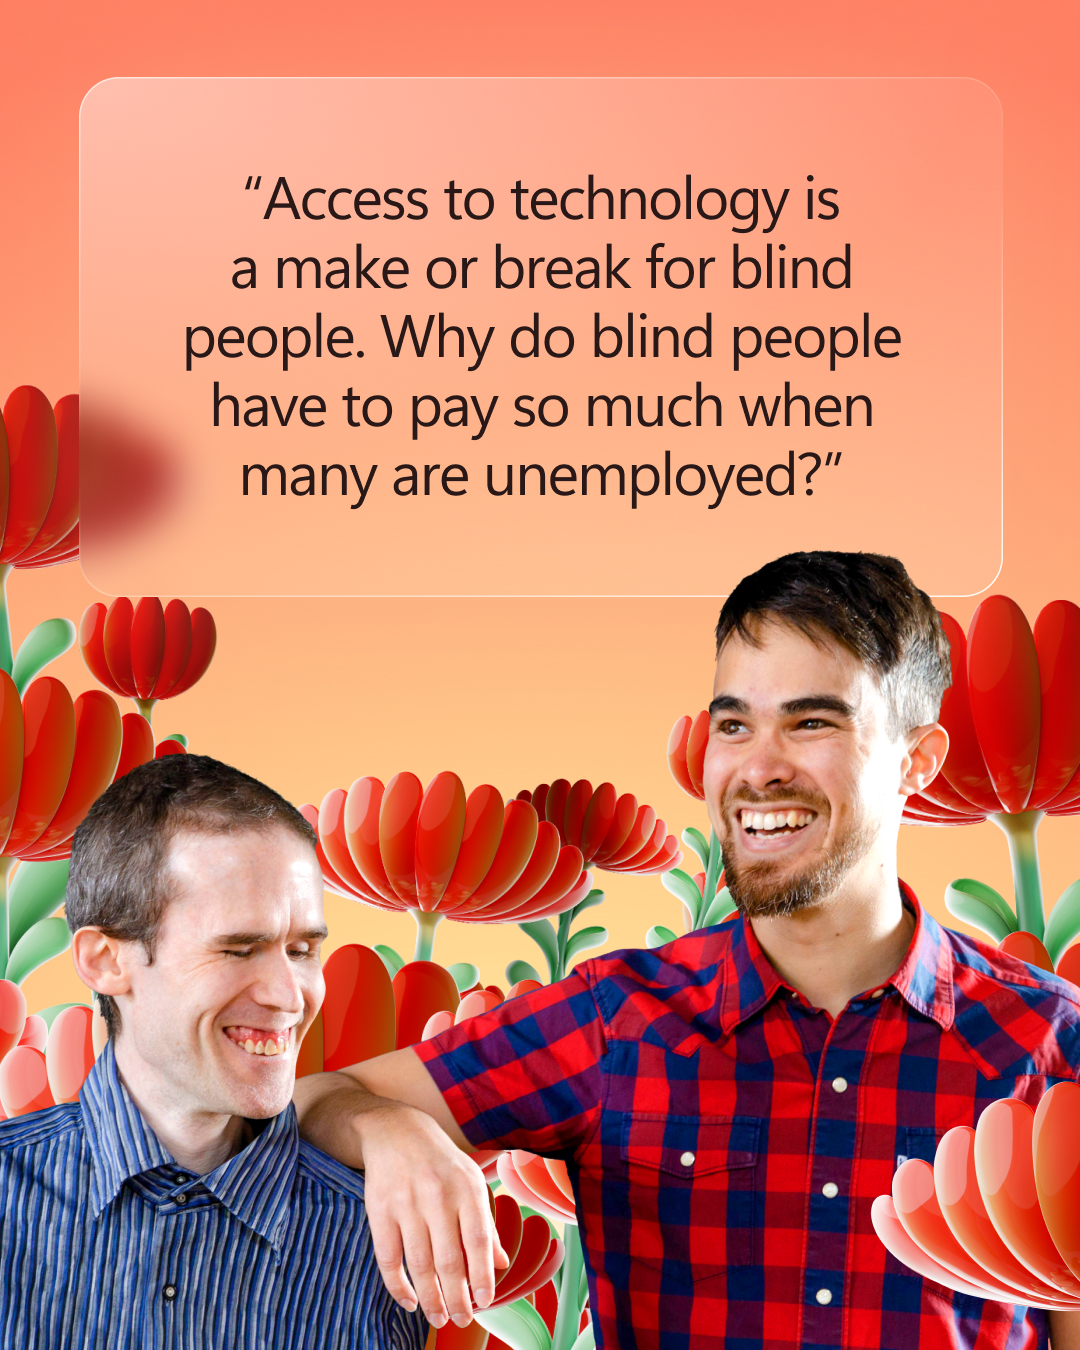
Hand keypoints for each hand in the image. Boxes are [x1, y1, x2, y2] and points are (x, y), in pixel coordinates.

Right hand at [357, 1098, 508, 1326]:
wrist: (396, 1130)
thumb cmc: (441, 1162)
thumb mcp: (471, 1182)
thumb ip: (485, 1223)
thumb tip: (500, 1265)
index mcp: (466, 1187)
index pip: (479, 1241)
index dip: (482, 1276)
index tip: (485, 1301)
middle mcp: (438, 1195)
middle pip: (449, 1260)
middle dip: (457, 1298)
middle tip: (462, 1319)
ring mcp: (406, 1203)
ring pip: (420, 1265)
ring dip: (431, 1299)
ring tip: (439, 1318)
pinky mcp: (379, 1211)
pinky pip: (388, 1258)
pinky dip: (398, 1286)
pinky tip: (410, 1301)